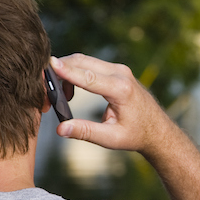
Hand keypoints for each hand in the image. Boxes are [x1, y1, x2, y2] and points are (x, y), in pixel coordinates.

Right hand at [49, 54, 173, 154]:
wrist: (157, 129)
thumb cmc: (136, 135)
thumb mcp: (111, 139)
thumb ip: (85, 132)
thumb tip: (61, 128)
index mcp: (121, 90)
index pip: (89, 77)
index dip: (68, 71)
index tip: (50, 65)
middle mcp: (121, 74)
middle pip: (83, 62)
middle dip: (60, 70)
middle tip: (43, 88)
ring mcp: (119, 69)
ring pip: (84, 61)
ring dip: (66, 71)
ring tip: (58, 96)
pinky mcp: (115, 70)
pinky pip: (90, 64)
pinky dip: (75, 72)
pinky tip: (70, 93)